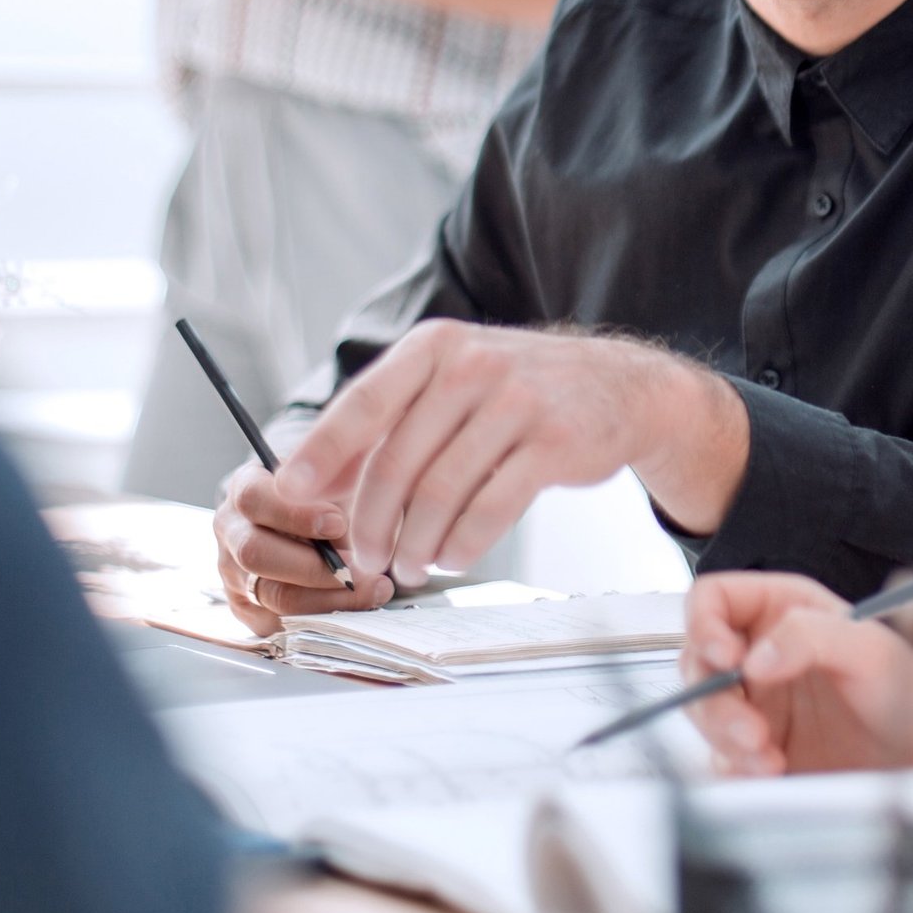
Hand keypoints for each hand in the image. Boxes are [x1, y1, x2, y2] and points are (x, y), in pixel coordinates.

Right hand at [213, 464, 395, 637]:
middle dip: (314, 567)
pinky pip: (279, 624)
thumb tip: (369, 507)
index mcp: (246, 488)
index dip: (295, 514)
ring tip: (373, 591)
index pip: (254, 500)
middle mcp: (233, 531)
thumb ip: (341, 484)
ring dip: (328, 599)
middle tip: (360, 569)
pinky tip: (356, 610)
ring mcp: (235, 572)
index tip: (338, 523)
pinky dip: (321, 620)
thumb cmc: (328, 492)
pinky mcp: (248, 607)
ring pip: (272, 596)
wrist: (316, 516)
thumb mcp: (336, 473)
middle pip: (256, 554)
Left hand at [275, 321, 745, 586]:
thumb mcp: (454, 379)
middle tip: (364, 557)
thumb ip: (391, 419)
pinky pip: (490, 510)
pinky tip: (453, 556)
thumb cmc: (520, 390)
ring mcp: (517, 403)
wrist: (622, 387)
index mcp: (436, 347)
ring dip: (415, 544)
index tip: (291, 493)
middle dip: (370, 523)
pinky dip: (462, 545)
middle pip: (397, 463)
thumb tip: (318, 479)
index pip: (364, 403)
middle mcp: (473, 367)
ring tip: (410, 564)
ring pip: (440, 494)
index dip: (323, 452)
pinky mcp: (555, 445)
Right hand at [682, 572, 912, 774]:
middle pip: (697, 664)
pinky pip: (722, 755)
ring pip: (704, 714)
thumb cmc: (905, 683)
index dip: (704, 625)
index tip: (726, 658)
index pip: (711, 599)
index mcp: (778, 609)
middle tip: (752, 731)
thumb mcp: (863, 646)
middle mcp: (758, 651)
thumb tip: (753, 661)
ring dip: (725, 739)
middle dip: (715, 702)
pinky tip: (773, 770)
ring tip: (769, 758)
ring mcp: (755, 700)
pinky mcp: (757, 745)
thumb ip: (808, 637)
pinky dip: (737, 767)